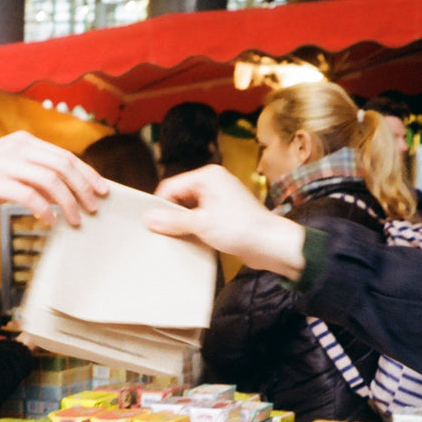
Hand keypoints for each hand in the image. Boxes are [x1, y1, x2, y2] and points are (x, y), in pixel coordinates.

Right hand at [0, 131, 108, 227]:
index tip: (103, 190)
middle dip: (82, 188)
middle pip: (62, 165)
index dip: (88, 173)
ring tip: (75, 219)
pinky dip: (44, 209)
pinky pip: (28, 195)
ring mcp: (7, 164)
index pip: (65, 155)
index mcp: (27, 141)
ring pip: (49, 179)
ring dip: (67, 202)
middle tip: (92, 208)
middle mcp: (19, 148)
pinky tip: (51, 220)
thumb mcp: (19, 168)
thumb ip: (43, 173)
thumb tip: (75, 190)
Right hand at [148, 165, 306, 279]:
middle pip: (180, 197)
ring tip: (176, 238)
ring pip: (189, 210)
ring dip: (182, 224)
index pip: (171, 186)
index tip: (151, 223)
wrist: (271, 245)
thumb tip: (150, 217)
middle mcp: (214, 184)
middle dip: (171, 215)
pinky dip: (193, 229)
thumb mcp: (201, 224)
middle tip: (161, 233)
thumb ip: (174, 220)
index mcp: (208, 177)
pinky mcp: (224, 215)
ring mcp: (220, 200)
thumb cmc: (243, 228)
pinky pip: (200, 219)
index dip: (160, 204)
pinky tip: (190, 241)